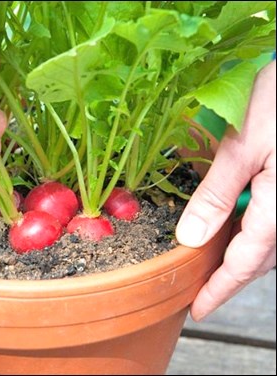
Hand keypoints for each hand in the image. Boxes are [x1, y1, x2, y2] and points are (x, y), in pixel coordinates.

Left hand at [176, 60, 275, 320]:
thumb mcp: (243, 146)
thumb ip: (217, 194)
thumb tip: (190, 237)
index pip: (246, 261)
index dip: (220, 289)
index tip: (198, 309)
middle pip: (261, 257)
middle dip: (230, 276)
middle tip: (201, 290)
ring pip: (269, 241)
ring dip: (241, 254)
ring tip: (211, 262)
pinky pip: (273, 220)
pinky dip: (252, 230)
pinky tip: (232, 224)